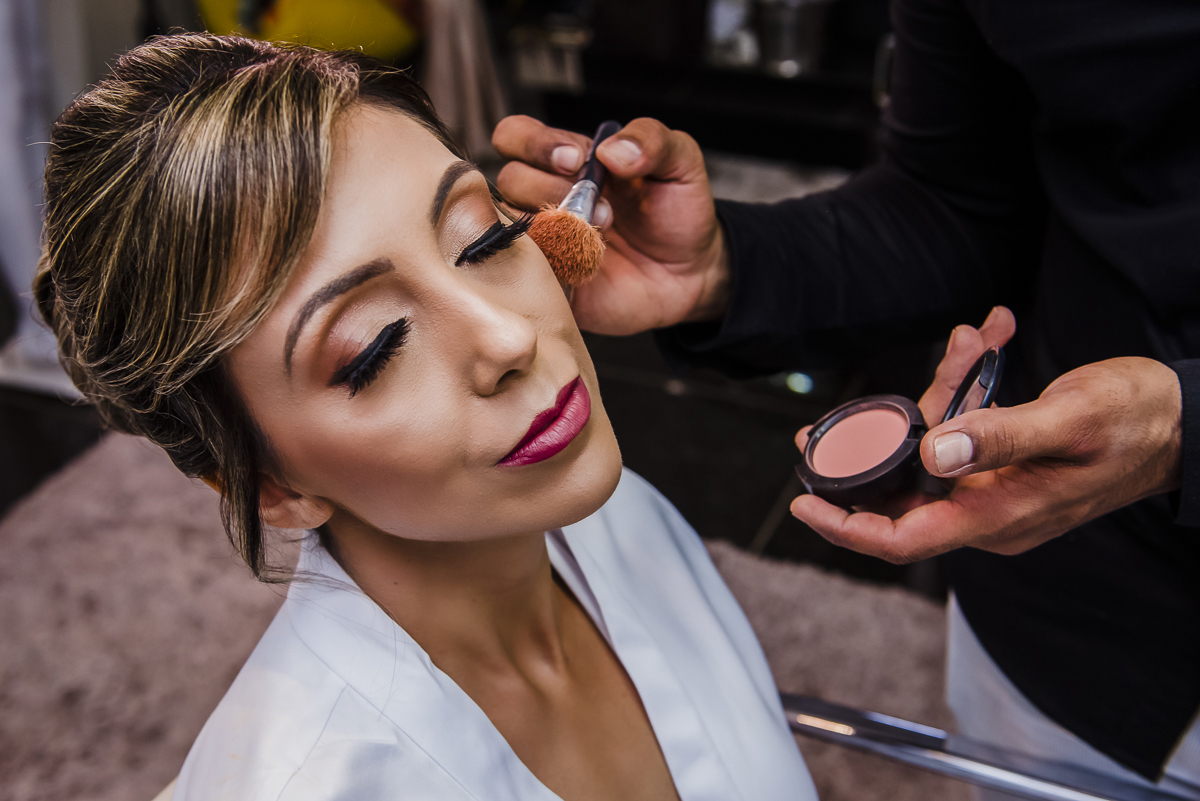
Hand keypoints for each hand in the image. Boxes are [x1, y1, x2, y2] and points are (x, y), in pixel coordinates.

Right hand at [493, 116, 728, 334]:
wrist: (691, 274)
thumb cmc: (677, 213)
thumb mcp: (680, 162)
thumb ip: (652, 139)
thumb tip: (610, 149)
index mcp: (568, 160)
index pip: (516, 136)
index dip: (534, 143)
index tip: (577, 160)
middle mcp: (546, 196)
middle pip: (509, 179)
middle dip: (552, 186)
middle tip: (601, 204)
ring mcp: (545, 240)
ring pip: (510, 223)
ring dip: (554, 225)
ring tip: (600, 232)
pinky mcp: (550, 279)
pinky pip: (524, 270)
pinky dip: (551, 262)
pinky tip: (584, 260)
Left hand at [790, 307, 1183, 562]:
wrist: (1184, 420)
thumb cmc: (1137, 423)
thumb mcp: (1068, 423)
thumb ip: (1000, 439)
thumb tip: (933, 455)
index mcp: (997, 515)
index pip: (902, 538)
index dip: (847, 527)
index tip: (803, 504)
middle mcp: (988, 509)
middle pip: (903, 490)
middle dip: (868, 451)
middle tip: (826, 424)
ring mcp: (995, 488)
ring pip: (935, 448)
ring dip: (939, 395)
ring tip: (970, 342)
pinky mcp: (1003, 463)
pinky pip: (965, 430)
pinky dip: (969, 388)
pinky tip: (986, 342)